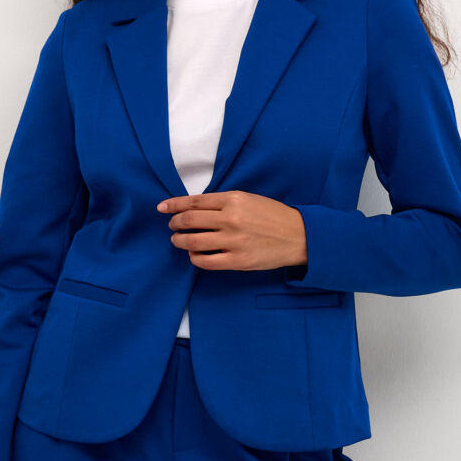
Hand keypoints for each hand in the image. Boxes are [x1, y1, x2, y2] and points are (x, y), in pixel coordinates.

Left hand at [157, 190, 306, 271]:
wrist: (298, 236)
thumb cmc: (273, 216)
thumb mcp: (249, 200)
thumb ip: (223, 203)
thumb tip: (194, 208)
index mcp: (234, 199)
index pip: (194, 202)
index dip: (174, 205)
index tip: (162, 208)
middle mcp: (231, 219)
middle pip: (189, 221)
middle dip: (175, 223)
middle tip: (172, 226)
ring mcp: (234, 241)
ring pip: (193, 241)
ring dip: (180, 241)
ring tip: (179, 240)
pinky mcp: (237, 261)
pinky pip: (205, 261)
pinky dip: (194, 257)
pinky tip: (195, 254)